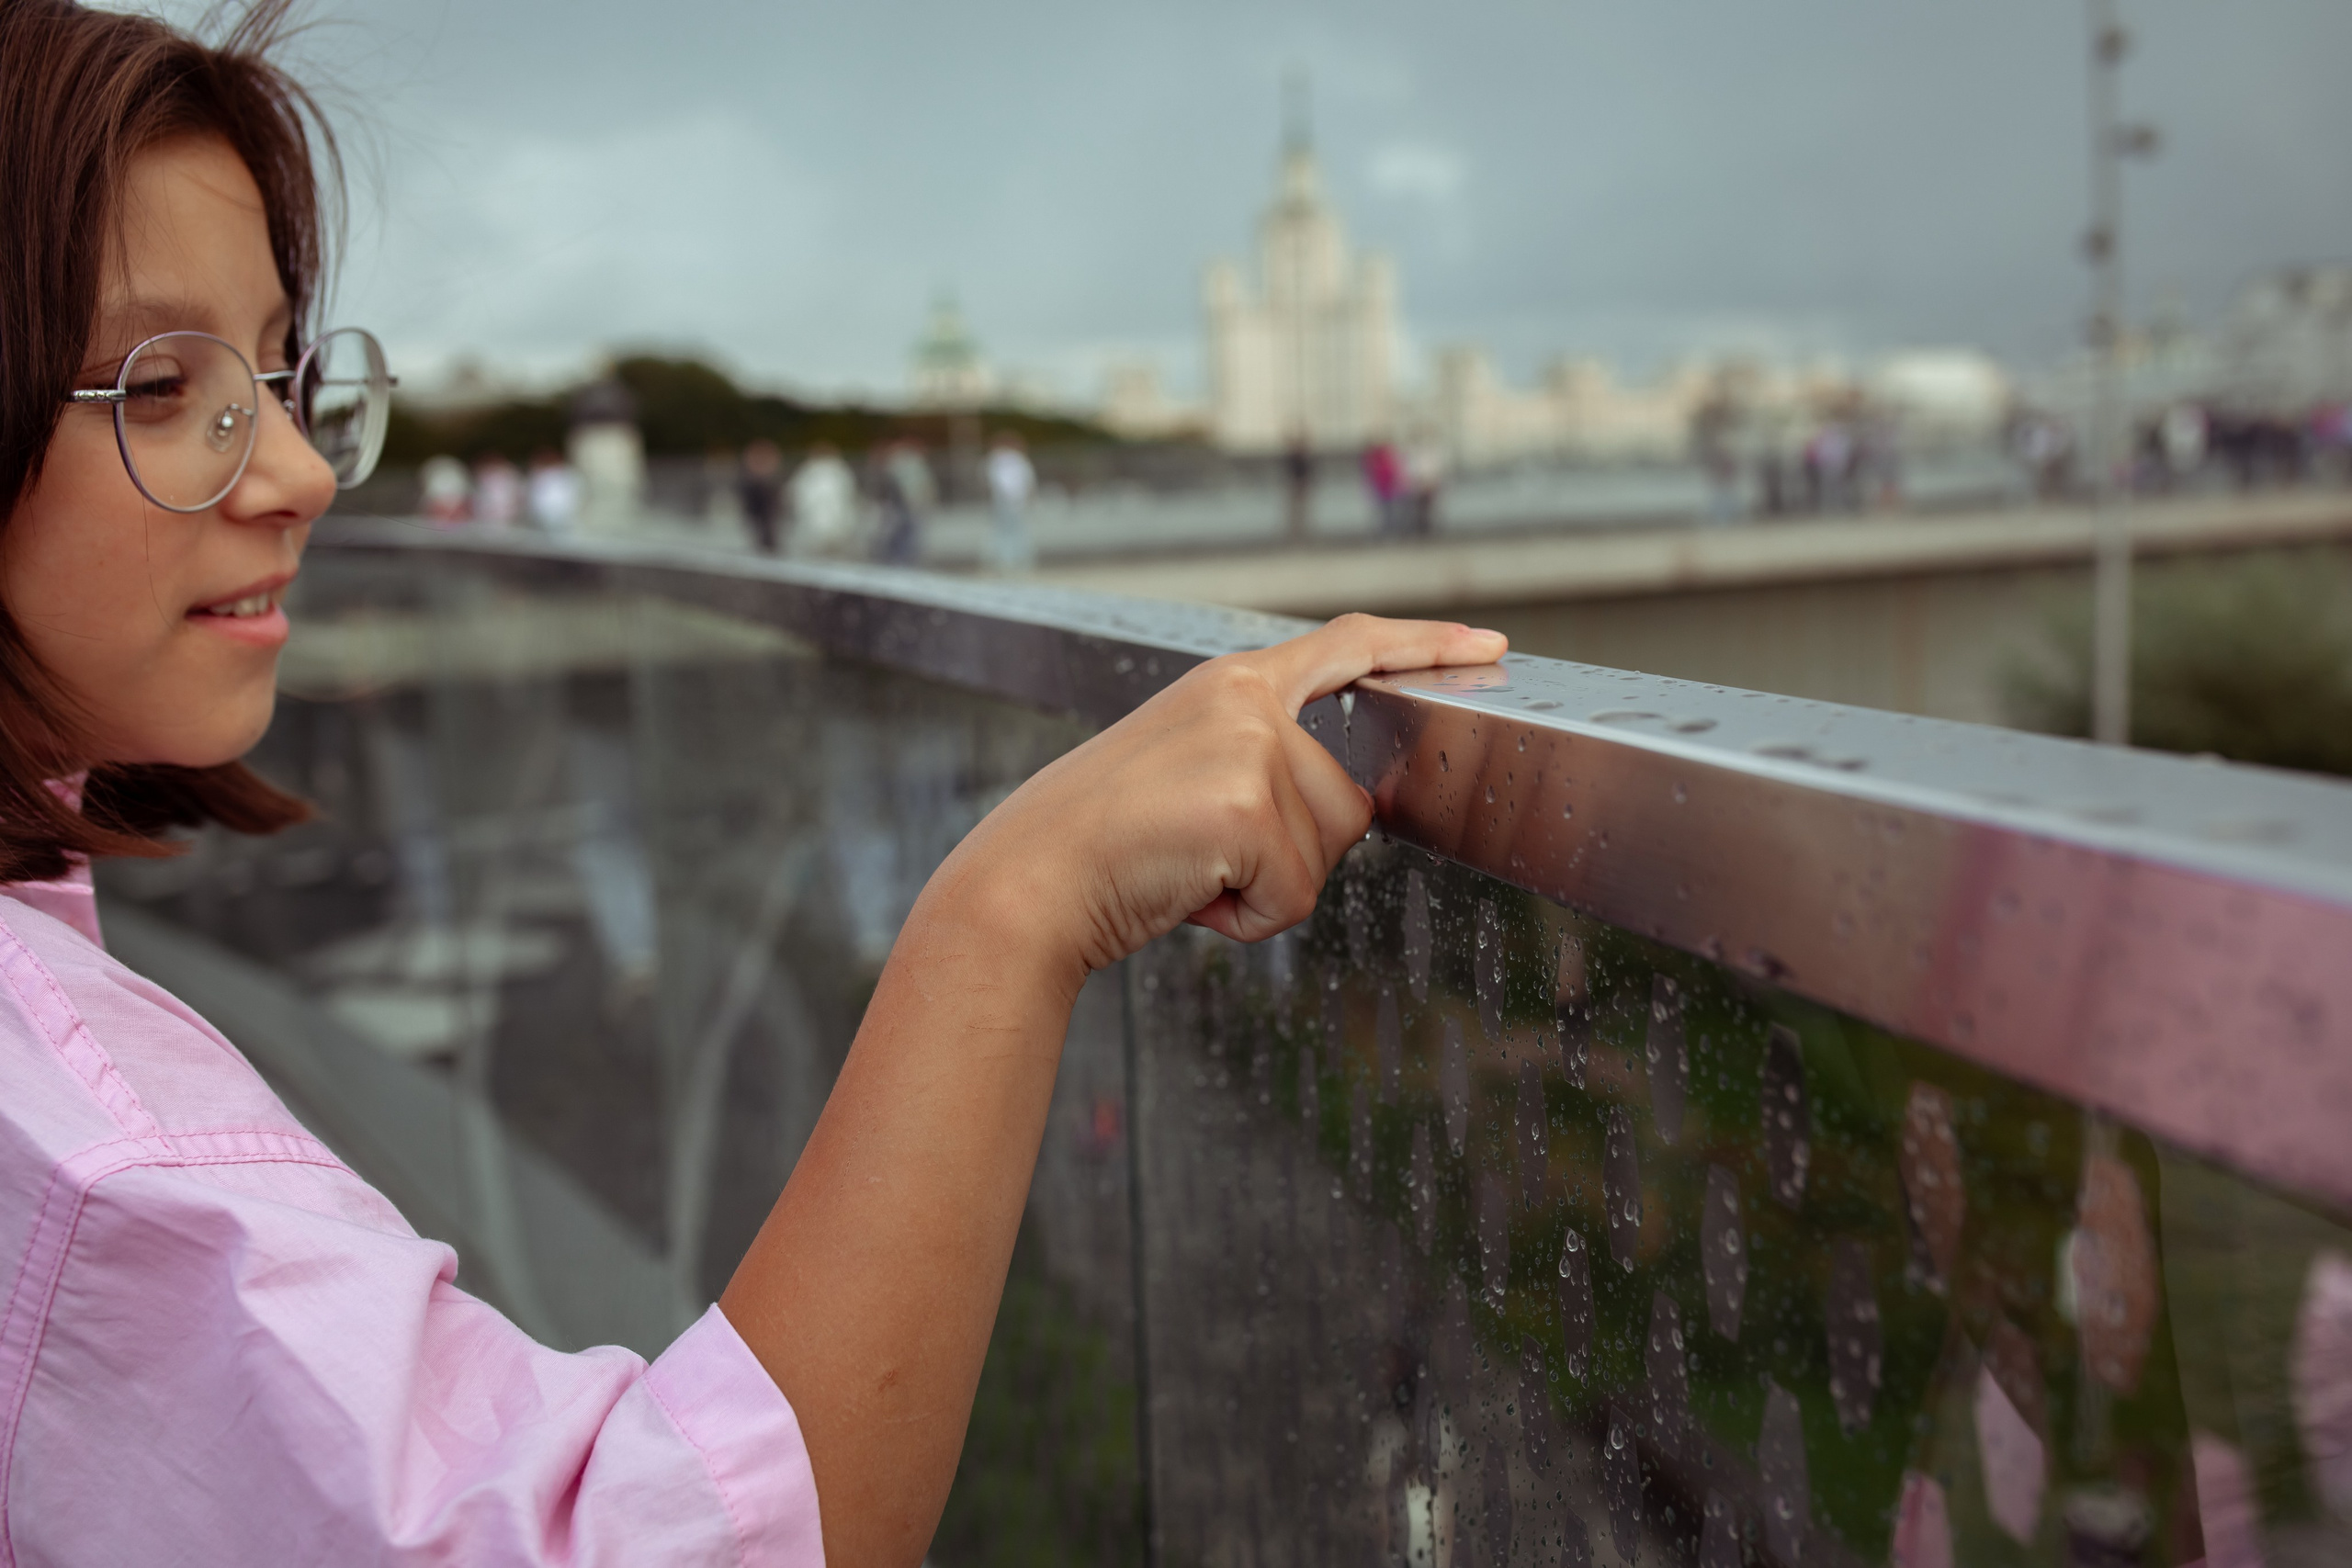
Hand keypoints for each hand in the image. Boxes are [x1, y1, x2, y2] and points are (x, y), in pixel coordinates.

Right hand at [930, 613, 1508, 983]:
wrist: (1028, 882)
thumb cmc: (1100, 844)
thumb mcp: (1187, 770)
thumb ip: (1262, 762)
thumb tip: (1351, 804)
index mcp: (1230, 682)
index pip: (1349, 646)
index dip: (1424, 646)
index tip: (1486, 646)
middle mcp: (1246, 701)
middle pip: (1349, 800)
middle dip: (1293, 853)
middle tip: (1202, 855)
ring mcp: (1251, 749)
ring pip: (1326, 854)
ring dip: (1264, 888)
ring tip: (1187, 870)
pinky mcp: (1248, 807)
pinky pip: (1294, 895)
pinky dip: (1246, 918)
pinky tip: (1188, 892)